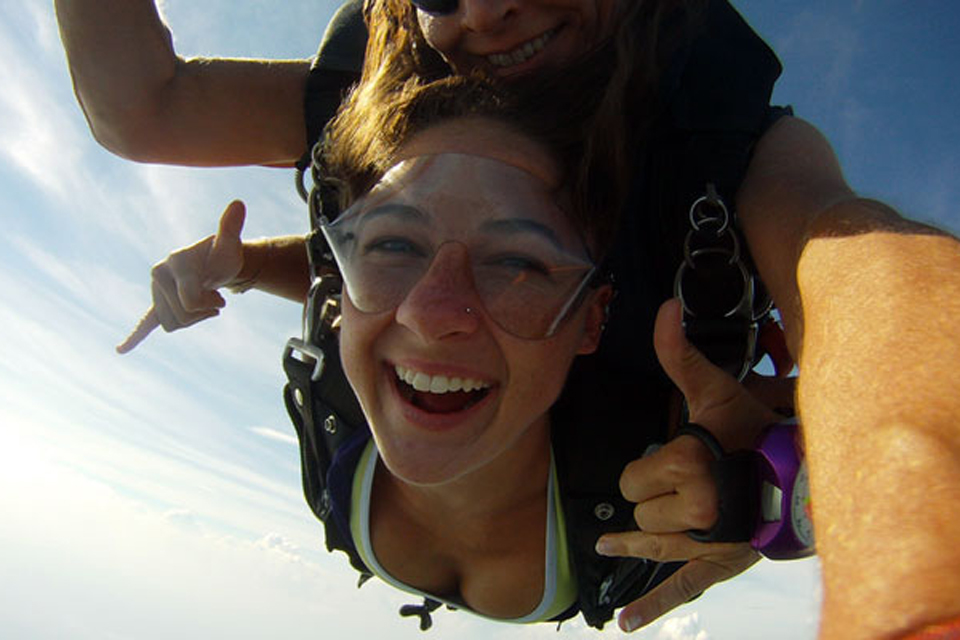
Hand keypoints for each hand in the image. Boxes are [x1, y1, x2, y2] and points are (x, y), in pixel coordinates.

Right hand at [116, 200, 245, 352]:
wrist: (214, 263)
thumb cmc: (222, 255)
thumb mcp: (228, 244)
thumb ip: (231, 227)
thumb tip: (238, 205)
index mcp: (175, 264)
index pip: (189, 302)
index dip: (209, 306)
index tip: (220, 300)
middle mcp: (159, 276)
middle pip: (181, 316)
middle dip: (202, 313)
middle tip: (215, 302)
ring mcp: (156, 291)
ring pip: (172, 325)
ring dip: (192, 321)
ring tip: (203, 306)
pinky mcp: (157, 303)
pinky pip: (144, 323)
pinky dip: (134, 336)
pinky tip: (122, 349)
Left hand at [596, 298, 784, 631]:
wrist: (804, 475)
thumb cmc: (757, 432)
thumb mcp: (716, 390)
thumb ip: (680, 355)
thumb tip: (665, 308)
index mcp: (686, 463)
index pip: (632, 480)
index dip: (643, 472)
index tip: (665, 464)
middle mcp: (694, 505)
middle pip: (639, 513)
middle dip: (650, 501)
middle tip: (680, 489)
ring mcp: (705, 541)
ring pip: (651, 544)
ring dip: (642, 536)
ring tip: (615, 538)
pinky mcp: (718, 565)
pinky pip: (681, 587)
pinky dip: (652, 604)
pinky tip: (627, 622)